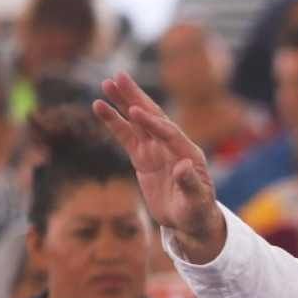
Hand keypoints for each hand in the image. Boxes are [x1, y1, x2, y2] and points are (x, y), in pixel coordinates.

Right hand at [94, 73, 225, 262]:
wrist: (190, 220)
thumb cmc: (197, 211)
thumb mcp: (196, 201)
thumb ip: (190, 183)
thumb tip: (182, 166)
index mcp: (188, 152)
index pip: (168, 132)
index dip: (152, 122)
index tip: (134, 111)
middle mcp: (172, 145)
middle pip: (153, 116)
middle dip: (136, 97)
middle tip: (119, 77)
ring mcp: (156, 149)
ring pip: (137, 122)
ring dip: (122, 102)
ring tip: (106, 84)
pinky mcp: (143, 157)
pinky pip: (126, 136)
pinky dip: (114, 122)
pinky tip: (100, 107)